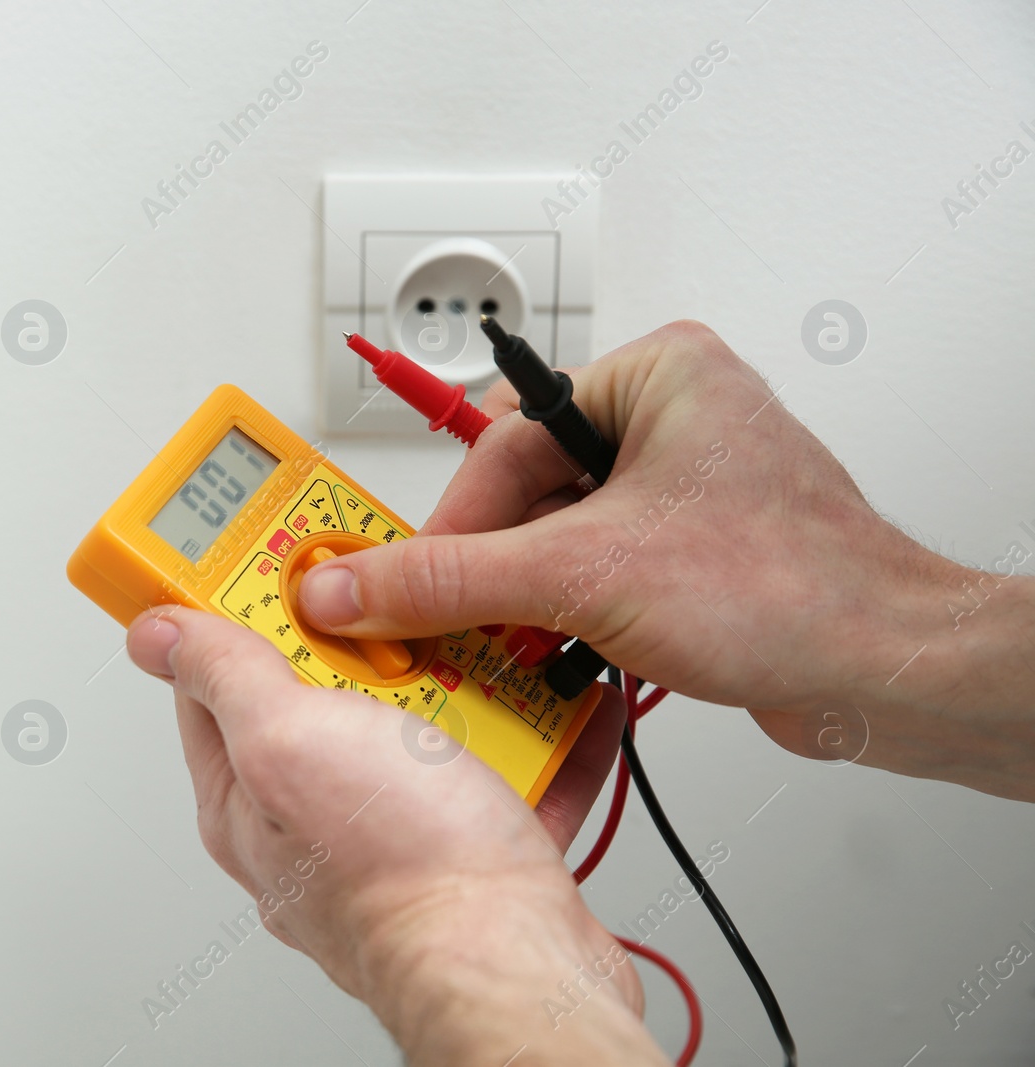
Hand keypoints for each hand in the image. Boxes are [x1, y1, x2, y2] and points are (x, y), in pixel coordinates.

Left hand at [127, 607, 669, 1065]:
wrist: (517, 963)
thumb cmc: (403, 873)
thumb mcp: (288, 738)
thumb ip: (225, 676)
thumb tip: (159, 633)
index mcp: (246, 793)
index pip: (217, 677)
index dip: (246, 607)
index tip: (289, 559)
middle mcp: (313, 816)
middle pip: (326, 692)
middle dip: (372, 643)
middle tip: (410, 613)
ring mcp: (395, 830)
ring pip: (421, 727)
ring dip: (465, 685)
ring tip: (492, 658)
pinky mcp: (471, 848)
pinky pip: (502, 772)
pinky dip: (534, 738)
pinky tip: (556, 707)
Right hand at [296, 321, 1034, 799]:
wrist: (883, 673)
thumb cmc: (790, 588)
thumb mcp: (581, 574)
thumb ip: (451, 579)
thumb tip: (354, 583)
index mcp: (654, 375)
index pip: (504, 436)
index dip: (454, 516)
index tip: (407, 573)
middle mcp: (669, 419)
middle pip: (525, 488)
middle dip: (494, 563)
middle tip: (456, 613)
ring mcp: (682, 488)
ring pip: (556, 537)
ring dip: (528, 598)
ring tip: (515, 641)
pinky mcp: (690, 551)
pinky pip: (595, 571)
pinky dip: (567, 616)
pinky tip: (560, 654)